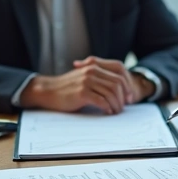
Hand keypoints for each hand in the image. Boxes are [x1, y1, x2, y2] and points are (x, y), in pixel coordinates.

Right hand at [21, 57, 135, 113]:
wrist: (48, 91)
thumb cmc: (67, 87)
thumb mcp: (84, 77)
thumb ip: (98, 78)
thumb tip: (116, 90)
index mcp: (94, 66)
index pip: (119, 74)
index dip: (127, 86)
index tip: (129, 98)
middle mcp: (92, 72)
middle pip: (117, 84)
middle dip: (123, 97)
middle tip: (123, 107)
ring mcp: (87, 81)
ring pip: (111, 93)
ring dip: (116, 104)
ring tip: (115, 111)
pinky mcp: (82, 92)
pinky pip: (101, 101)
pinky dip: (107, 107)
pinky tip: (107, 112)